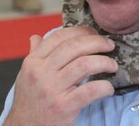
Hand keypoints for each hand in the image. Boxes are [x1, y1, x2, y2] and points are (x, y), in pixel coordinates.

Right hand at [3, 26, 117, 125]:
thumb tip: (37, 37)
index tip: (93, 33)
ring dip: (104, 62)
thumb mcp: (26, 76)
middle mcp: (41, 73)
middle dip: (97, 42)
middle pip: (74, 47)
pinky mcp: (64, 107)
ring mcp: (52, 90)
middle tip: (109, 45)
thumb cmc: (29, 101)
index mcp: (33, 62)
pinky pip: (90, 90)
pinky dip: (104, 86)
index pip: (59, 37)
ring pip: (84, 65)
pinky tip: (108, 88)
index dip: (80, 31)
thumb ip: (34, 55)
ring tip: (112, 65)